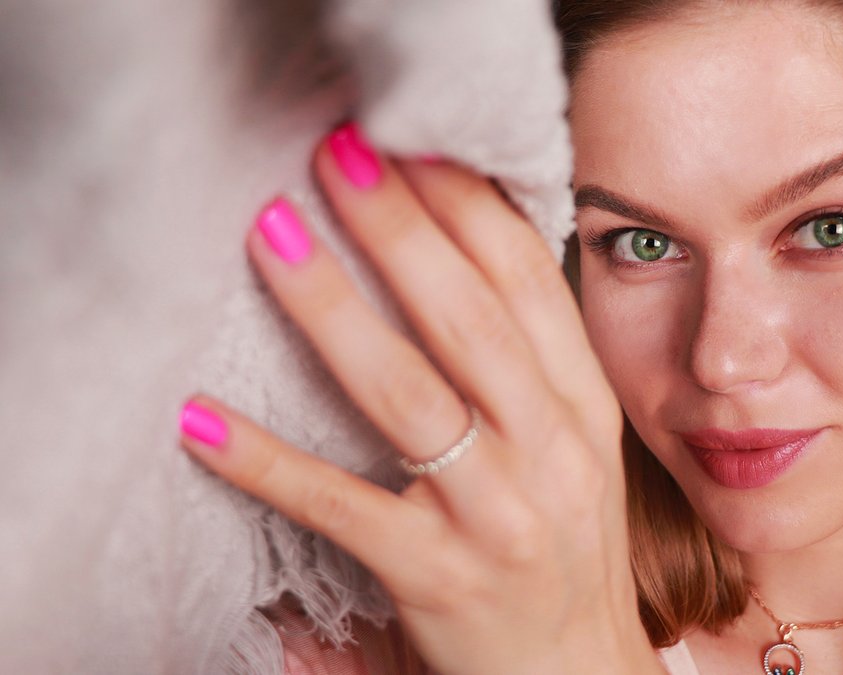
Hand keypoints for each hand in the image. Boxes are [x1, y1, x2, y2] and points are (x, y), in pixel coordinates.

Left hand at [178, 124, 661, 673]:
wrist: (576, 672)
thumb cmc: (566, 546)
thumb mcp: (575, 445)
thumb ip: (533, 360)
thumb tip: (462, 250)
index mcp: (582, 406)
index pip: (527, 284)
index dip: (468, 205)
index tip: (411, 141)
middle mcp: (550, 450)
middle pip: (468, 318)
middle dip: (399, 228)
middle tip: (336, 157)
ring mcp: (497, 514)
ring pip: (407, 395)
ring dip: (332, 311)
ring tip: (272, 236)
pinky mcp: (437, 575)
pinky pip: (341, 507)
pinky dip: (270, 464)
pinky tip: (207, 423)